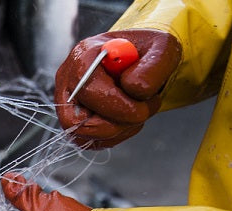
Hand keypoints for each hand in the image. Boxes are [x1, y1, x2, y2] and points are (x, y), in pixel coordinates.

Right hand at [55, 29, 180, 148]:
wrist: (140, 63)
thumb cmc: (147, 53)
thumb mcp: (163, 47)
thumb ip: (153, 65)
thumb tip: (132, 87)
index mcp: (82, 57)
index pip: (87, 91)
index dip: (117, 106)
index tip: (143, 108)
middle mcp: (68, 82)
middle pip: (77, 122)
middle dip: (117, 123)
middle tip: (143, 112)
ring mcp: (68, 105)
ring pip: (85, 136)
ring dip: (121, 129)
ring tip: (140, 109)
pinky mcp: (76, 123)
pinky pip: (93, 142)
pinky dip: (117, 135)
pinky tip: (130, 117)